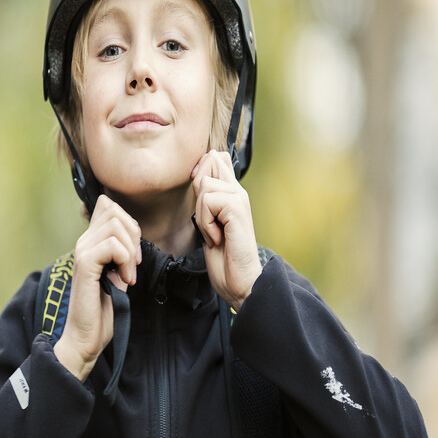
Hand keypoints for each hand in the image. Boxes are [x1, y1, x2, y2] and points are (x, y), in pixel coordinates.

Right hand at [54, 195, 140, 381]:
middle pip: (113, 209)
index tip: (133, 251)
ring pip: (115, 225)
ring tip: (128, 274)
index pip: (107, 204)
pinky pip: (112, 245)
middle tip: (134, 263)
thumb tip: (134, 234)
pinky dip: (125, 261)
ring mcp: (82, 252)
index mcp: (91, 242)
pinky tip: (124, 280)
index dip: (128, 220)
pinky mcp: (85, 265)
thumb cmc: (103, 310)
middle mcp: (83, 242)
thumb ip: (122, 253)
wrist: (86, 338)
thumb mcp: (118, 274)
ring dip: (130, 250)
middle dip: (133, 233)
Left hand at [191, 151, 261, 310]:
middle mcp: (238, 191)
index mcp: (232, 193)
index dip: (201, 168)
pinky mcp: (238, 208)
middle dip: (198, 191)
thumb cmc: (224, 257)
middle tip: (208, 219)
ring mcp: (240, 198)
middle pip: (211, 160)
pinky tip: (217, 237)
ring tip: (213, 233)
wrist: (239, 281)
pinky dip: (206, 223)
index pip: (218, 157)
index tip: (199, 197)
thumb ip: (206, 199)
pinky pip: (209, 201)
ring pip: (204, 185)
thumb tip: (197, 176)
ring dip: (202, 215)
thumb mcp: (209, 222)